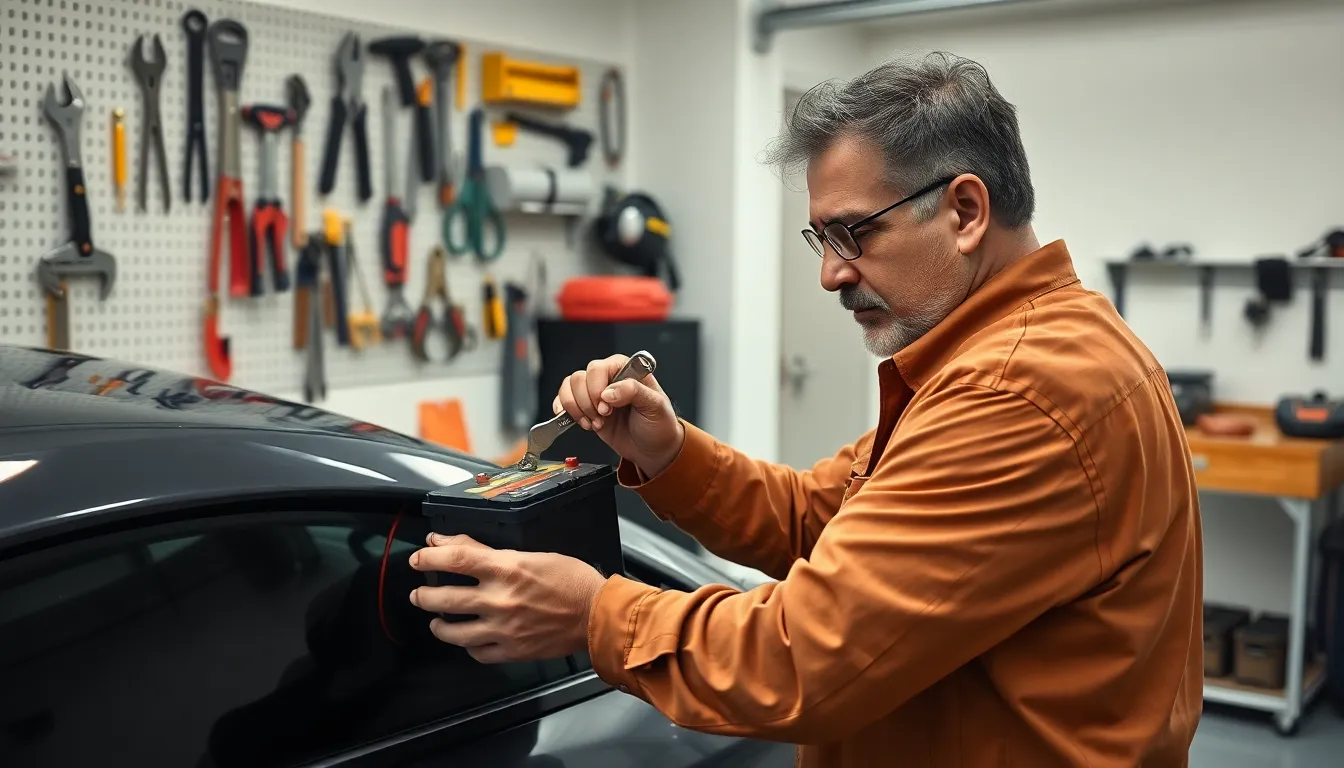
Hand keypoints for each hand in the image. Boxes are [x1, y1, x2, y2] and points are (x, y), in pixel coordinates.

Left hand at [409, 533, 607, 663]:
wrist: (597, 614)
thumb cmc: (571, 579)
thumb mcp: (530, 553)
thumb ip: (487, 550)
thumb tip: (450, 543)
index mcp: (506, 569)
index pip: (454, 559)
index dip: (429, 557)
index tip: (419, 558)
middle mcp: (499, 599)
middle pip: (444, 598)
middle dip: (423, 595)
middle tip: (419, 593)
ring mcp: (503, 628)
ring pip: (453, 632)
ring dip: (438, 625)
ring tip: (436, 620)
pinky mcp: (511, 650)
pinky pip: (477, 652)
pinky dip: (468, 646)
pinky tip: (468, 639)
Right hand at [554, 353, 684, 477]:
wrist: (653, 449)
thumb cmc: (659, 424)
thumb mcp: (655, 406)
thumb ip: (634, 392)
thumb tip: (609, 392)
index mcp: (627, 370)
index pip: (599, 368)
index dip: (597, 388)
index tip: (606, 406)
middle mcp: (609, 378)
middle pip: (580, 378)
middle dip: (588, 402)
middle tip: (603, 416)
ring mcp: (596, 393)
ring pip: (570, 387)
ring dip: (578, 408)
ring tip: (595, 422)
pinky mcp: (587, 408)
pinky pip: (564, 399)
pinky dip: (565, 410)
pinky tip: (578, 420)